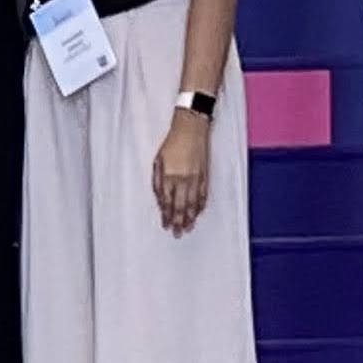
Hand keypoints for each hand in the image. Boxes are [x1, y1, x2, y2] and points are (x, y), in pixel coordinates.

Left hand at [152, 114, 210, 234]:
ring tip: (188, 228)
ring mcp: (196, 179)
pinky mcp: (205, 175)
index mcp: (169, 176)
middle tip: (177, 234)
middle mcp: (183, 180)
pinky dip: (200, 206)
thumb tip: (159, 198)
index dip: (166, 215)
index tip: (165, 225)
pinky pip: (203, 195)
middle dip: (178, 222)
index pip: (166, 201)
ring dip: (190, 218)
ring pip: (193, 204)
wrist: (191, 129)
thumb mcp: (158, 160)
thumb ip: (157, 181)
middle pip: (180, 206)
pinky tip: (198, 213)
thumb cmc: (172, 143)